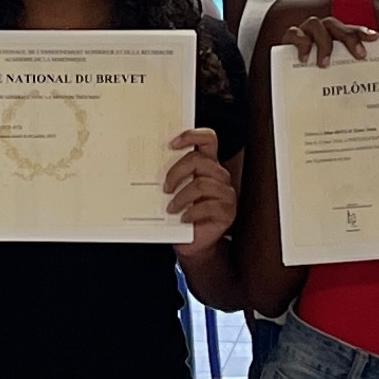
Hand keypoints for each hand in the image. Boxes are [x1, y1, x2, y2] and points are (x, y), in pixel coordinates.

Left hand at [160, 125, 235, 250]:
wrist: (193, 242)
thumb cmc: (182, 214)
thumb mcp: (175, 191)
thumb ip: (172, 175)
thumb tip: (150, 164)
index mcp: (208, 165)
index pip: (208, 139)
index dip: (192, 136)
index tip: (172, 143)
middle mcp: (219, 175)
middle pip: (199, 160)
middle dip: (177, 172)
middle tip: (165, 187)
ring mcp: (226, 193)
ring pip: (201, 184)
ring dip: (181, 197)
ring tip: (172, 208)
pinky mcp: (228, 211)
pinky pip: (209, 206)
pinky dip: (192, 212)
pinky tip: (184, 218)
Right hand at [275, 12, 375, 72]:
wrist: (288, 81)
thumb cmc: (314, 77)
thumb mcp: (333, 75)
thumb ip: (345, 75)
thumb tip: (366, 93)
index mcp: (334, 36)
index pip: (350, 30)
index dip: (362, 31)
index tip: (375, 37)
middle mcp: (321, 30)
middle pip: (335, 25)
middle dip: (349, 37)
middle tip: (359, 56)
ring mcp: (305, 31)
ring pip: (315, 24)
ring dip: (323, 43)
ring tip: (325, 64)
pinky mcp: (290, 37)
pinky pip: (295, 33)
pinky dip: (302, 44)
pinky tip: (305, 59)